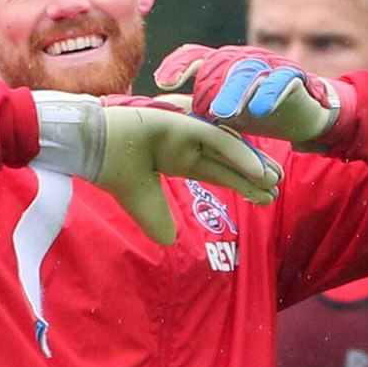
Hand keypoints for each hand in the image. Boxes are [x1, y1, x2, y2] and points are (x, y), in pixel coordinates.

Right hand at [33, 92, 280, 244]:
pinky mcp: (182, 123)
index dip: (241, 185)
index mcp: (178, 158)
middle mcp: (186, 143)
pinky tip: (257, 170)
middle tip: (276, 188)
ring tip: (274, 180)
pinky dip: (238, 155)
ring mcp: (185, 130)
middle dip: (253, 175)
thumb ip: (159, 222)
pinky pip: (216, 140)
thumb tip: (170, 243)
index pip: (218, 172)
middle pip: (228, 161)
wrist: (91, 152)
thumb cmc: (114, 172)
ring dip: (252, 164)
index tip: (263, 199)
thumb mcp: (144, 206)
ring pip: (227, 149)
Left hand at [154, 44, 341, 144]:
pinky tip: (260, 110)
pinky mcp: (294, 78)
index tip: (161, 83)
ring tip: (222, 113)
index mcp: (225, 64)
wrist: (305, 115)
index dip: (179, 66)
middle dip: (205, 83)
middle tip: (194, 107)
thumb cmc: (259, 112)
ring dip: (234, 92)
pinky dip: (270, 94)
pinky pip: (281, 82)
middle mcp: (245, 59)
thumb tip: (158, 109)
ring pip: (248, 72)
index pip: (197, 57)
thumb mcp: (224, 113)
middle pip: (220, 65)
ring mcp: (270, 66)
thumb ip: (197, 108)